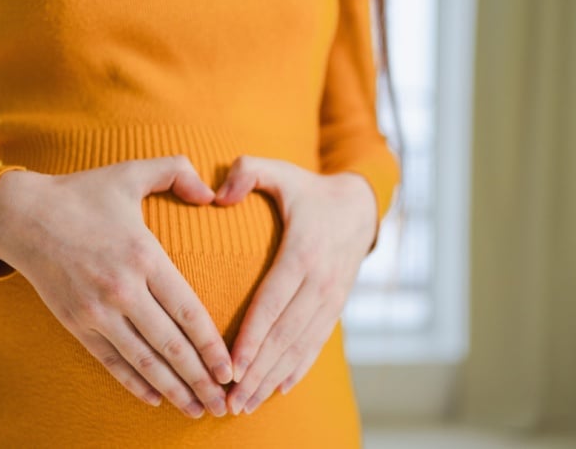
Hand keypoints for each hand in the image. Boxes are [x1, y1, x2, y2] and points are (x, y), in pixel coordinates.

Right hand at [0, 156, 232, 417]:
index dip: (212, 346)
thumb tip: (212, 194)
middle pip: (170, 345)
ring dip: (173, 389)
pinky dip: (133, 383)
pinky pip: (110, 360)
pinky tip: (155, 399)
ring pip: (142, 361)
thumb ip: (178, 172)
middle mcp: (122, 289)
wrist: (22, 215)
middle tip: (224, 403)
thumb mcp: (132, 172)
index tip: (231, 369)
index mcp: (143, 256)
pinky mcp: (76, 323)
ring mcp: (96, 310)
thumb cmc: (83, 193)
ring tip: (197, 410)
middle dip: (201, 379)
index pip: (188, 311)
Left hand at [213, 156, 376, 414]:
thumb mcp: (279, 171)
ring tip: (246, 405)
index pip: (273, 301)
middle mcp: (321, 281)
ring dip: (274, 377)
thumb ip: (247, 172)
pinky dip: (299, 368)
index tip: (232, 366)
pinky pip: (317, 342)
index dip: (253, 335)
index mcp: (304, 252)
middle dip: (258, 370)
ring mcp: (332, 297)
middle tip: (229, 401)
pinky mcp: (336, 306)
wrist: (358, 206)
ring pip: (301, 345)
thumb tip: (217, 196)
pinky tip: (279, 389)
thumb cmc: (307, 191)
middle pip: (285, 334)